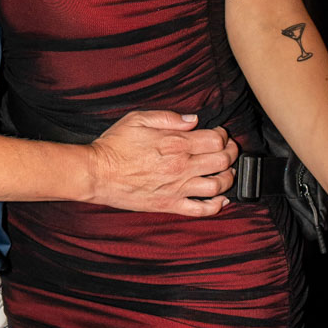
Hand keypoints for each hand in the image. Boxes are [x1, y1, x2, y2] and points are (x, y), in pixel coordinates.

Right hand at [88, 112, 236, 214]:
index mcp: (175, 143)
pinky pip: (201, 209)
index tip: (219, 134)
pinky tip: (221, 199)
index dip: (223, 135)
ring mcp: (177, 188)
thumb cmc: (114, 145)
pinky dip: (217, 206)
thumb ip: (168, 117)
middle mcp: (181, 166)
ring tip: (225, 172)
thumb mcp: (138, 119)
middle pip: (222, 162)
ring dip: (228, 178)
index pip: (216, 140)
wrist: (97, 173)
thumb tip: (192, 120)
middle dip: (231, 153)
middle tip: (228, 150)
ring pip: (218, 186)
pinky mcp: (170, 204)